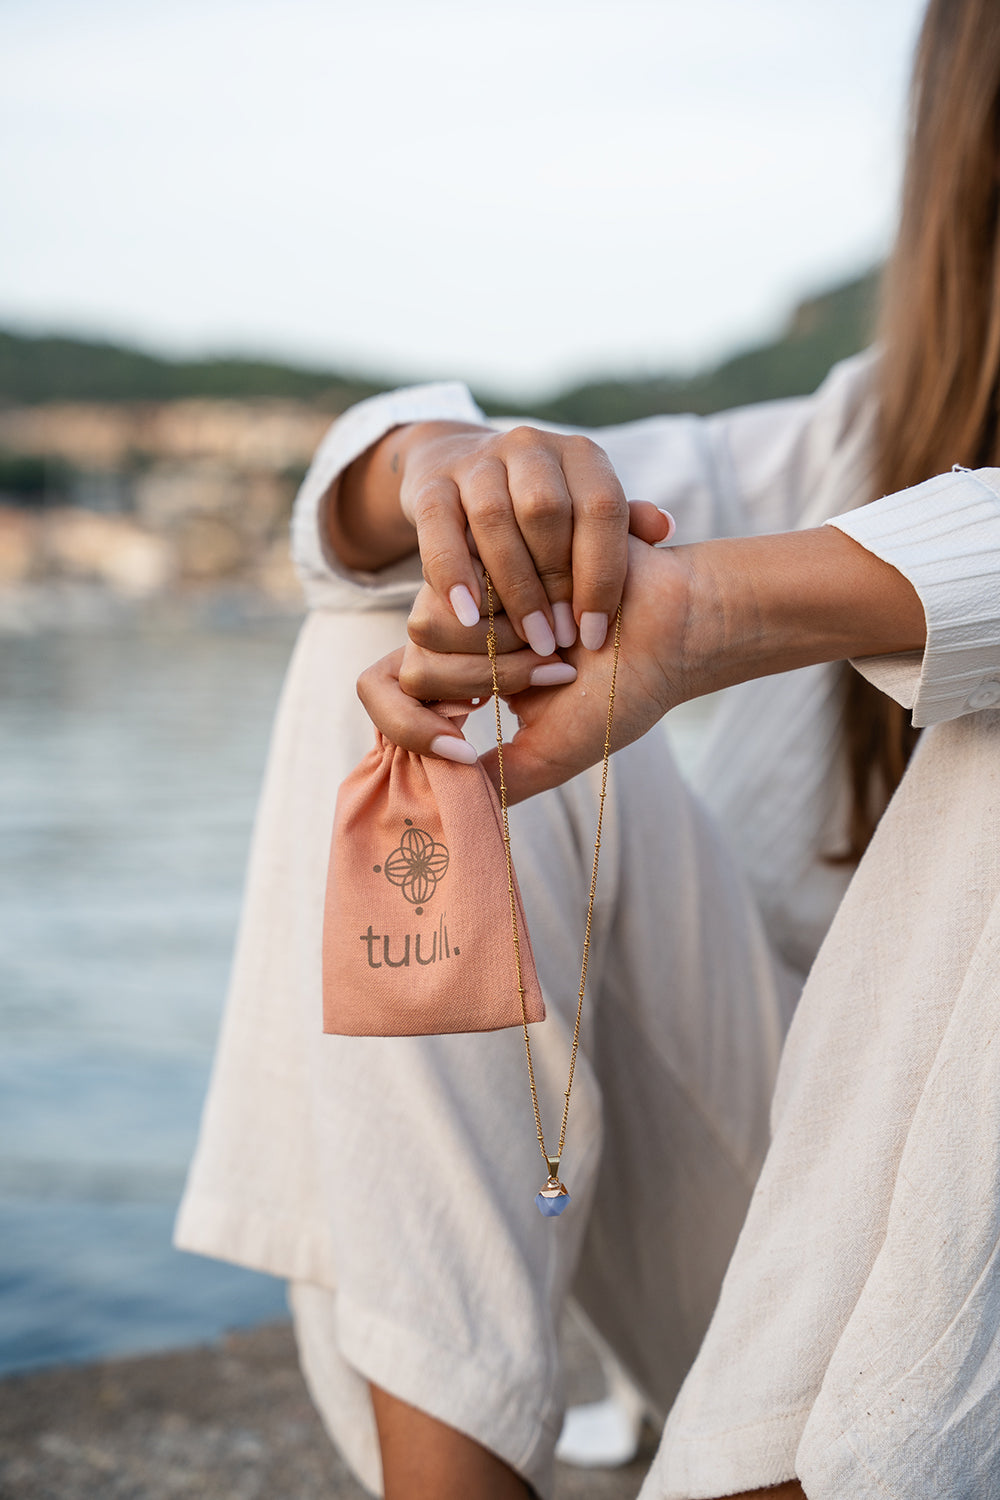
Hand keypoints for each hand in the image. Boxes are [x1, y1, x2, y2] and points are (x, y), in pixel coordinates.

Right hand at [333, 418, 673, 653]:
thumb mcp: (585, 512)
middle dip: (556, 584)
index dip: (602, 575)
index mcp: (580, 455)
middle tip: (560, 641)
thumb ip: (623, 526)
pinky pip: (440, 528)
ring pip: (493, 519)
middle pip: (547, 512)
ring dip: (513, 587)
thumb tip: (662, 527)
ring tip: (527, 638)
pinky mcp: (432, 485)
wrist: (458, 466)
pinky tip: (469, 617)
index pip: (601, 507)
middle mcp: (531, 447)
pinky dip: (454, 574)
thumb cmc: (540, 512)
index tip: (596, 634)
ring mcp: (477, 462)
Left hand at [358, 537, 690, 800]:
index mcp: (463, 675)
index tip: (463, 751)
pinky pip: (472, 577)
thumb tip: (433, 801)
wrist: (676, 633)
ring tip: (563, 637)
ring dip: (508, 644)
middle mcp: (464, 630)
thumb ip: (491, 780)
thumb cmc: (621, 694)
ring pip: (433, 620)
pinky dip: (526, 606)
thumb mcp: (547, 754)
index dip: (410, 729)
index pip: (389, 696)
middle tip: (553, 671)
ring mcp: (481, 584)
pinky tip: (570, 605)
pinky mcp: (501, 543)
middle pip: (416, 659)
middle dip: (488, 678)